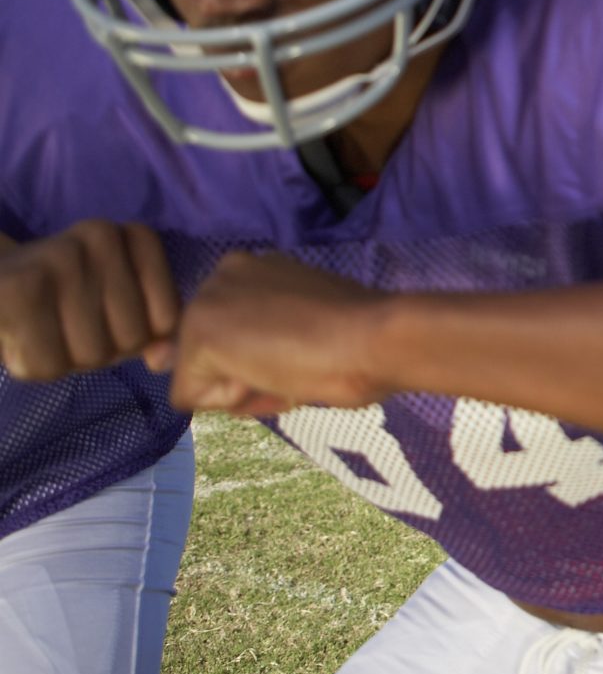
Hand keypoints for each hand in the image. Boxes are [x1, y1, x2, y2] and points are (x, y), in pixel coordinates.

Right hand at [0, 221, 178, 381]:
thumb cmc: (61, 297)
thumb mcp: (117, 307)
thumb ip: (152, 330)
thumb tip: (164, 362)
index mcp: (136, 236)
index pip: (168, 319)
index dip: (138, 336)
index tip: (106, 318)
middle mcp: (103, 236)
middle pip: (132, 339)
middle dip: (103, 350)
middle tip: (68, 327)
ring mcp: (60, 257)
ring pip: (93, 354)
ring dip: (68, 360)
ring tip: (45, 330)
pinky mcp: (18, 288)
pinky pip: (49, 363)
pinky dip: (35, 366)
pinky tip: (21, 338)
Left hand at [162, 252, 391, 415]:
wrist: (378, 337)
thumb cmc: (361, 342)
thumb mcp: (302, 332)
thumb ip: (248, 343)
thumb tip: (154, 359)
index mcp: (256, 270)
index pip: (237, 336)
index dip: (269, 358)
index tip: (309, 346)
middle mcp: (225, 274)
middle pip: (212, 357)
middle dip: (248, 373)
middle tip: (302, 360)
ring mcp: (208, 300)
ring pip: (202, 378)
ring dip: (243, 389)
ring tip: (293, 369)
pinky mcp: (198, 332)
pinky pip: (193, 398)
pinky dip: (233, 403)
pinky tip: (275, 377)